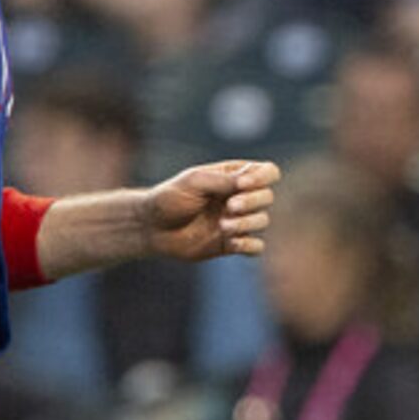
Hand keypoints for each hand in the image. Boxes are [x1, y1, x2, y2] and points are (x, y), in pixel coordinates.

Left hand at [138, 160, 278, 261]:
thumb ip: (224, 180)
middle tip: (230, 207)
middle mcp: (240, 198)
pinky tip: (232, 243)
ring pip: (262, 221)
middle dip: (252, 202)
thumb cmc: (169, 198)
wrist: (151, 228)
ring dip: (247, 223)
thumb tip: (250, 182)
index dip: (262, 178)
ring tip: (223, 227)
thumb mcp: (195, 181)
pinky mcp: (231, 244)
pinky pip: (255, 247)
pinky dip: (249, 245)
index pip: (267, 172)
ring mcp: (237, 221)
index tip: (242, 185)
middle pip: (267, 197)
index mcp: (234, 177)